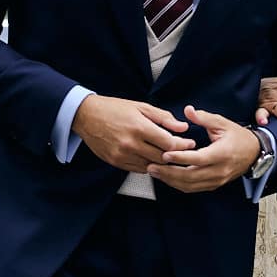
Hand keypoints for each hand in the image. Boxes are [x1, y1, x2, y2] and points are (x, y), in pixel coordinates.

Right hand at [72, 95, 193, 172]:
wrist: (86, 116)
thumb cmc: (114, 108)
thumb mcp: (141, 107)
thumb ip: (164, 118)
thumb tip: (183, 127)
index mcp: (139, 127)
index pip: (169, 143)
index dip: (183, 145)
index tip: (190, 143)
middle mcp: (131, 143)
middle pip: (162, 157)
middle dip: (176, 155)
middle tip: (183, 151)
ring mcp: (122, 154)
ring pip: (151, 165)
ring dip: (162, 161)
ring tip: (168, 154)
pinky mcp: (115, 162)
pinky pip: (138, 169)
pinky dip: (148, 164)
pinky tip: (151, 157)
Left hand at [147, 106, 260, 192]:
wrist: (255, 153)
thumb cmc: (238, 136)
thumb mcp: (222, 123)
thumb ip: (204, 117)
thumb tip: (188, 110)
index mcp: (222, 154)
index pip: (198, 159)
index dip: (180, 158)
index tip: (165, 154)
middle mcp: (219, 170)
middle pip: (191, 176)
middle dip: (169, 173)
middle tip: (151, 166)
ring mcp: (217, 180)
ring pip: (190, 185)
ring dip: (171, 180)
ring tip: (154, 172)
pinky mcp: (214, 185)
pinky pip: (194, 188)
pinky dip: (179, 184)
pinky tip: (166, 177)